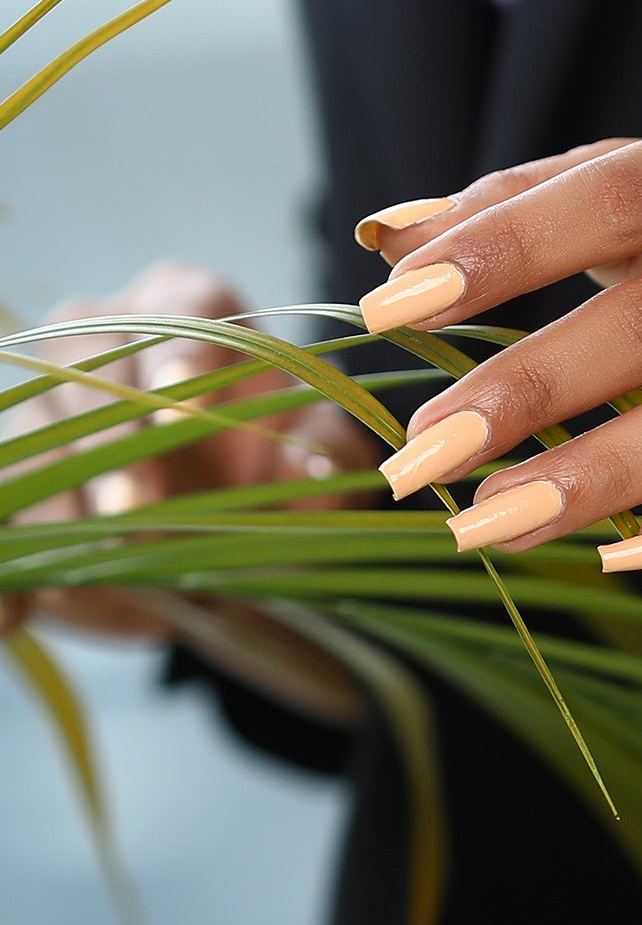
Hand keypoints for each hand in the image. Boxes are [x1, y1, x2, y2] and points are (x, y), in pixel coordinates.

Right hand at [4, 260, 375, 717]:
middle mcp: (103, 331)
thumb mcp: (312, 460)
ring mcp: (43, 395)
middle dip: (111, 443)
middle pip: (89, 365)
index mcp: (189, 308)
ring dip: (58, 508)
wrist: (215, 526)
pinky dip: (6, 569)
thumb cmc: (270, 466)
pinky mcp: (12, 466)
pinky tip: (12, 617)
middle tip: (137, 510)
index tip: (188, 402)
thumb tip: (318, 467)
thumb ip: (326, 457)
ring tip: (96, 574)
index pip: (186, 307)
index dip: (185, 353)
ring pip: (30, 434)